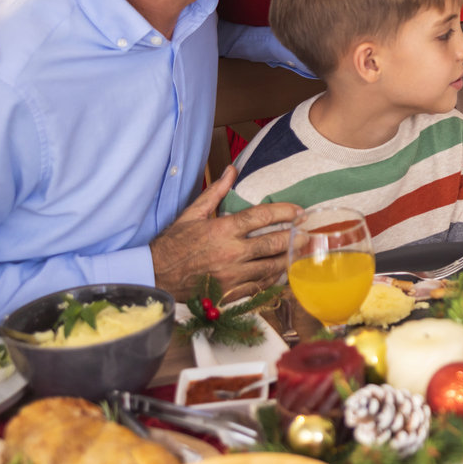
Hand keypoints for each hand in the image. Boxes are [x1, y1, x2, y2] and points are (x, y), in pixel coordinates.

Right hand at [149, 166, 302, 300]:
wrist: (155, 276)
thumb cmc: (173, 244)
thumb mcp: (192, 214)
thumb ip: (215, 192)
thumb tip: (232, 170)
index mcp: (222, 230)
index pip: (261, 217)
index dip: (285, 212)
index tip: (299, 212)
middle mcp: (230, 253)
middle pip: (273, 244)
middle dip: (295, 238)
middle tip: (307, 233)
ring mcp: (231, 275)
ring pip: (270, 267)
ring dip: (288, 259)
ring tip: (300, 252)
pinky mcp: (229, 293)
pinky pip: (259, 286)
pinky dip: (273, 279)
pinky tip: (281, 272)